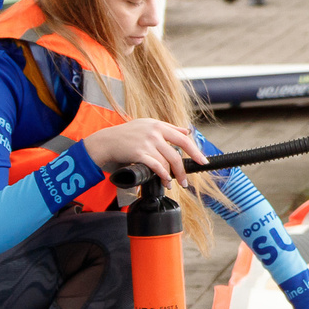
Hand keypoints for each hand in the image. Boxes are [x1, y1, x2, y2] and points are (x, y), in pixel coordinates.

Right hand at [80, 117, 201, 182]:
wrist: (105, 142)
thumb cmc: (126, 135)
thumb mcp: (148, 125)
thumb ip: (168, 128)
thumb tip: (187, 131)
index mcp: (159, 125)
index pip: (183, 138)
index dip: (195, 151)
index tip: (203, 161)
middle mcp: (154, 132)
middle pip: (177, 152)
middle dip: (185, 168)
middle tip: (187, 180)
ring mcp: (147, 142)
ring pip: (167, 161)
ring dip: (171, 175)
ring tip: (171, 183)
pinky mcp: (139, 152)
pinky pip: (156, 166)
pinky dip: (163, 175)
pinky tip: (165, 180)